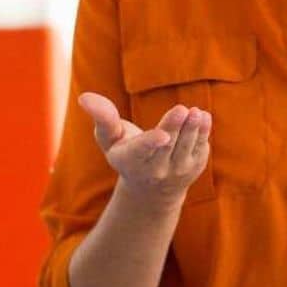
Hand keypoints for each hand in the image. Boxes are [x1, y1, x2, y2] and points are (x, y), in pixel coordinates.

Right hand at [79, 93, 210, 207]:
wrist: (152, 190)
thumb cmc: (126, 153)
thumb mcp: (109, 138)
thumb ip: (102, 118)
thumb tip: (84, 97)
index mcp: (131, 160)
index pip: (141, 151)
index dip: (151, 143)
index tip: (162, 136)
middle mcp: (155, 170)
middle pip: (167, 145)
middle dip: (175, 127)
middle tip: (182, 109)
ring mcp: (177, 171)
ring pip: (186, 147)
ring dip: (192, 129)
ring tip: (195, 112)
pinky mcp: (195, 168)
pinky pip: (200, 149)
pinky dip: (202, 132)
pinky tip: (202, 117)